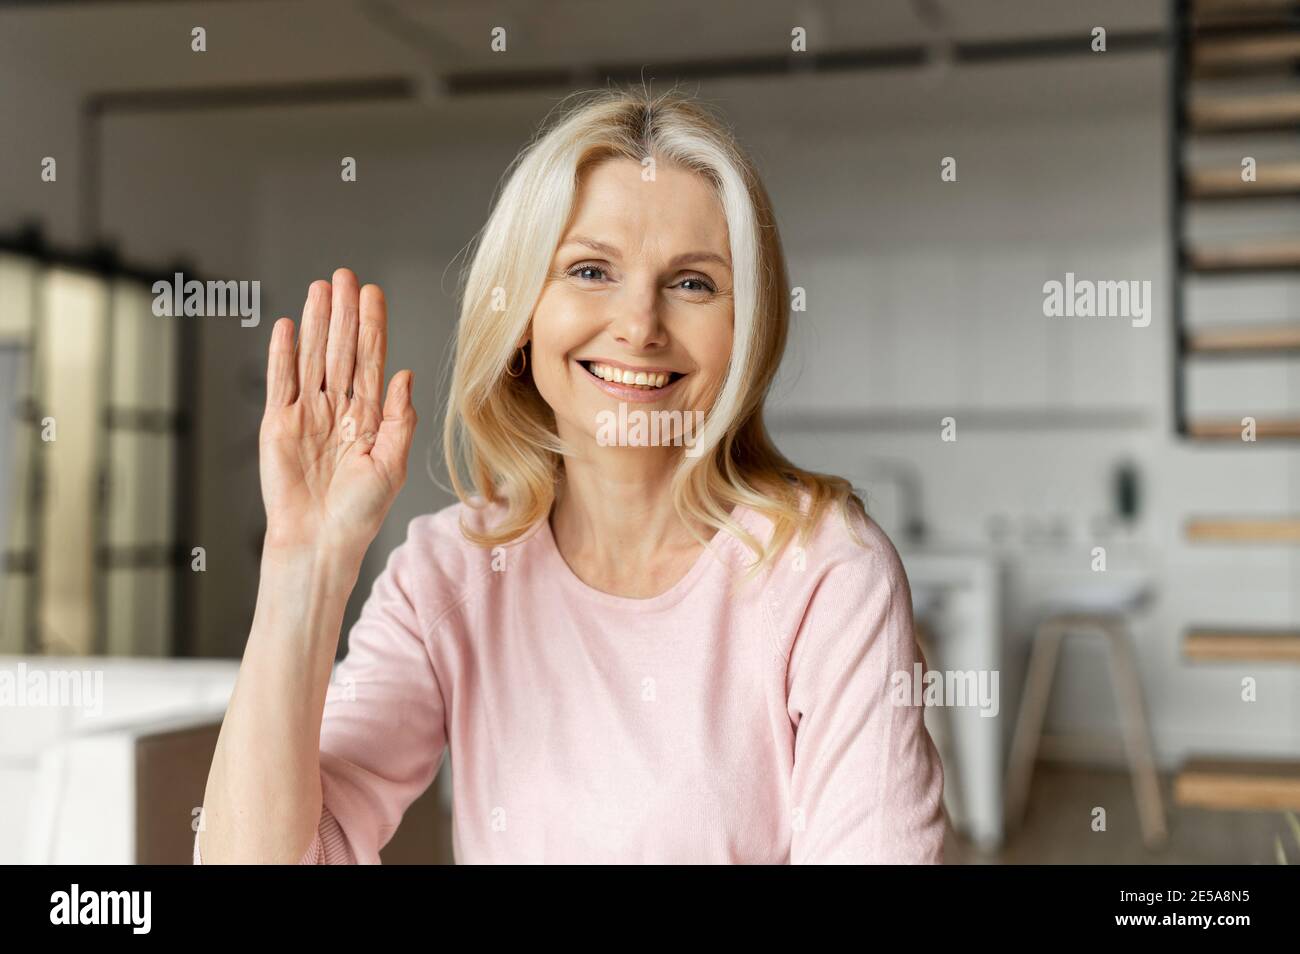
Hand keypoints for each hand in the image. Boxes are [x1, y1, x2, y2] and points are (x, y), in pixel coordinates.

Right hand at [258, 268, 415, 557]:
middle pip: (341, 350)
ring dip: (314, 323)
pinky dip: (282, 354)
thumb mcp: (391, 464)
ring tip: (319, 289)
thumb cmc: (359, 512)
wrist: (320, 540)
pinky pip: (281, 382)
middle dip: (344, 313)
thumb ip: (399, 419)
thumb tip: (407, 374)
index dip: (372, 327)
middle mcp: (338, 409)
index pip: (371, 361)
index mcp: (369, 417)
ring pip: (311, 358)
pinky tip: (286, 325)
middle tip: (345, 276)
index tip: (373, 294)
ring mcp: (307, 414)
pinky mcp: (277, 424)